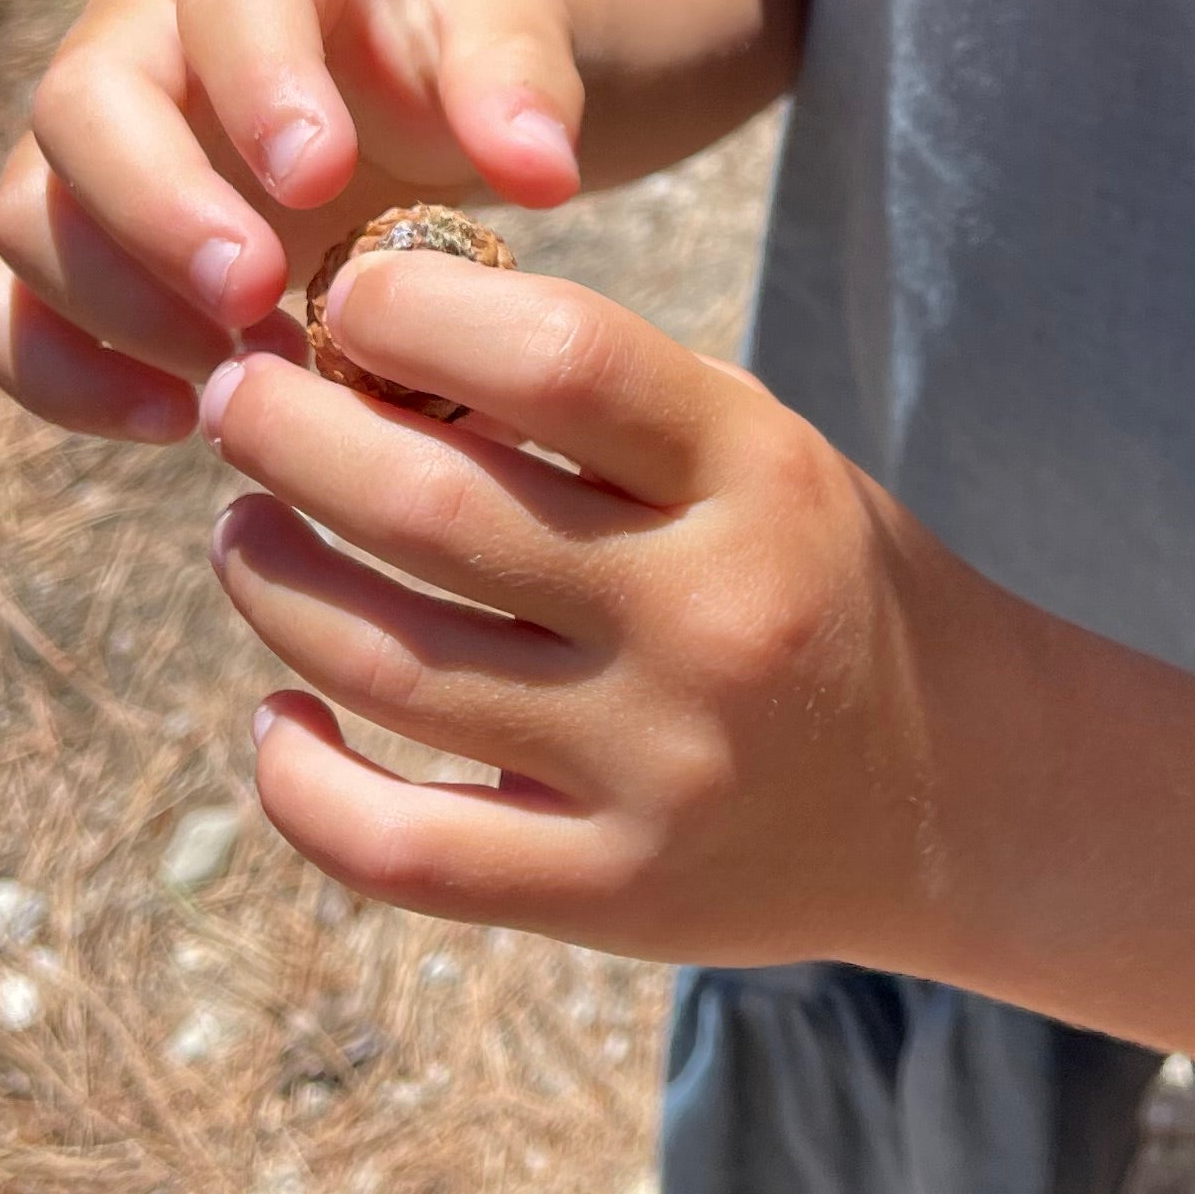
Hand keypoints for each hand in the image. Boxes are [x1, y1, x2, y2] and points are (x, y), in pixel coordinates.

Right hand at [0, 0, 585, 443]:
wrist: (405, 99)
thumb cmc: (452, 58)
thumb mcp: (514, 39)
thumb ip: (524, 85)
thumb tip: (538, 171)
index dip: (261, 85)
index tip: (324, 179)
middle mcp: (135, 33)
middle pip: (79, 106)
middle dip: (157, 209)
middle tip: (254, 297)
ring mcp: (79, 145)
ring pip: (25, 217)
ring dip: (119, 308)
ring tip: (246, 371)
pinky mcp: (60, 244)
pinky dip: (61, 378)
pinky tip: (176, 418)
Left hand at [196, 242, 940, 962]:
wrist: (959, 790)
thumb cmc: (816, 577)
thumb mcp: (756, 453)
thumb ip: (599, 406)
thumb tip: (370, 346)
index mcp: (758, 473)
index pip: (559, 356)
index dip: (414, 310)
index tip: (342, 299)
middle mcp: (709, 617)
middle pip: (430, 506)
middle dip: (287, 435)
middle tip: (235, 401)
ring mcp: (657, 767)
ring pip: (384, 663)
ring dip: (272, 579)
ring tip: (245, 533)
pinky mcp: (611, 894)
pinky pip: (395, 848)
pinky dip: (298, 777)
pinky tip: (275, 712)